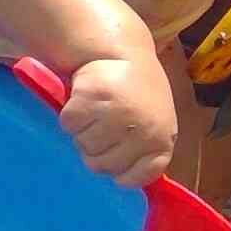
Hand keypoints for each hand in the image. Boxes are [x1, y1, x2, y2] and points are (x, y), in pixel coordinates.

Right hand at [59, 53, 177, 188]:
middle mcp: (142, 132)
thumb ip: (143, 151)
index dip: (118, 170)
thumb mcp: (153, 122)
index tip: (116, 151)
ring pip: (82, 146)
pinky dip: (70, 115)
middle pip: (100, 165)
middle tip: (103, 124)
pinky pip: (68, 126)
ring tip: (95, 110)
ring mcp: (117, 117)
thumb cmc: (136, 91)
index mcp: (161, 141)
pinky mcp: (91, 102)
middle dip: (96, 148)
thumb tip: (122, 181)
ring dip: (83, 131)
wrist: (119, 49)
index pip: (132, 179)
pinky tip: (84, 99)